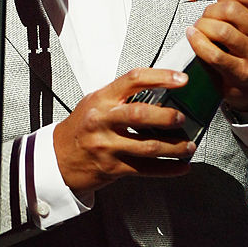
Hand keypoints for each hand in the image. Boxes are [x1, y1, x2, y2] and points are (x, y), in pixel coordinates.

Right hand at [53, 68, 195, 192]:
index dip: (161, 77)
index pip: (133, 80)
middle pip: (140, 115)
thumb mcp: (95, 103)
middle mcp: (103, 121)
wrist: (59, 157)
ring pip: (148, 146)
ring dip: (174, 147)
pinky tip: (180, 166)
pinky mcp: (113, 168)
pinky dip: (167, 169)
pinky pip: (145, 169)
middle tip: (182, 118)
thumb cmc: (81, 128)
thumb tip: (161, 91)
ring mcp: (107, 146)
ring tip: (188, 146)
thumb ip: (122, 96)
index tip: (181, 79)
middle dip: (167, 117)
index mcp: (102, 99)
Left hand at [187, 0, 247, 111]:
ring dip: (203, 26)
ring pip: (222, 30)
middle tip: (206, 18)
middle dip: (210, 11)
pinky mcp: (243, 73)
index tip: (217, 1)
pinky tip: (192, 37)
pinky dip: (198, 42)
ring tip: (199, 29)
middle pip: (231, 9)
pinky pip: (214, 53)